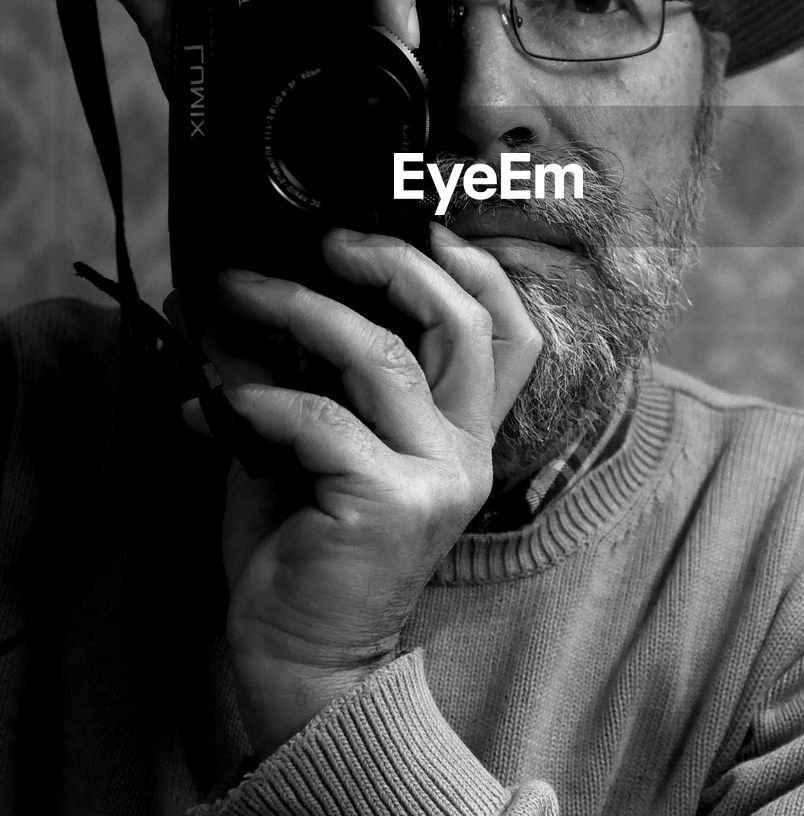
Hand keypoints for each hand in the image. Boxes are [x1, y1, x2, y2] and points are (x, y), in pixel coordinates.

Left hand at [183, 224, 541, 758]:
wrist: (306, 661)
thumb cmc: (309, 546)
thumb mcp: (317, 446)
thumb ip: (302, 375)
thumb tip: (240, 300)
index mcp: (464, 433)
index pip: (511, 336)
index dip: (478, 271)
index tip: (425, 225)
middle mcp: (466, 451)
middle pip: (461, 324)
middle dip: (393, 264)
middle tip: (326, 244)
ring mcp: (436, 477)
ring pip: (380, 357)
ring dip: (298, 313)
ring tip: (237, 297)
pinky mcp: (389, 504)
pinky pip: (319, 420)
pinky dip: (256, 399)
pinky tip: (208, 401)